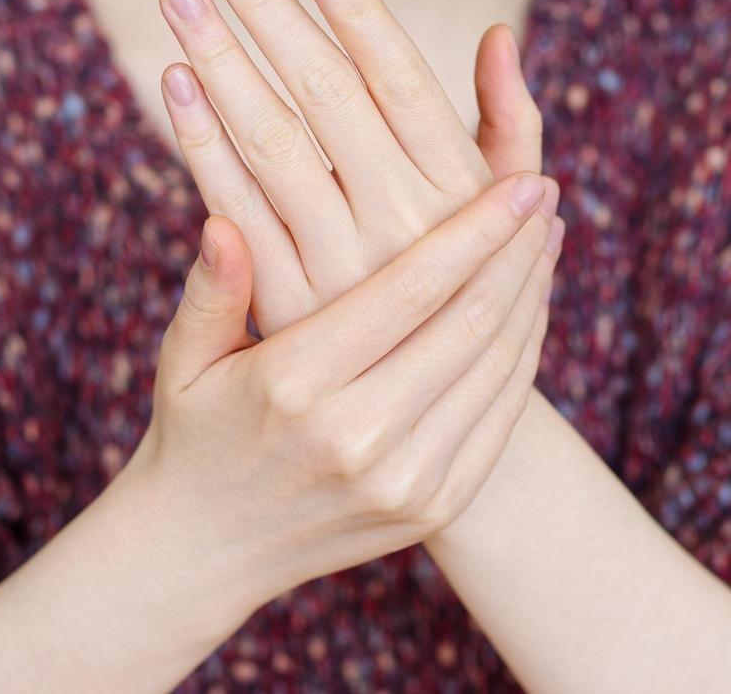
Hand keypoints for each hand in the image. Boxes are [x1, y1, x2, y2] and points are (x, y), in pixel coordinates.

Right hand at [133, 172, 553, 615]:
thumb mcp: (184, 359)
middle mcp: (358, 435)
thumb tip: (223, 223)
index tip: (523, 181)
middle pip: (471, 321)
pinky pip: (501, 417)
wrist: (209, 548)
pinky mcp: (431, 506)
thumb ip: (211, 288)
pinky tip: (530, 310)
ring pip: (497, 366)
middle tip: (546, 194)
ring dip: (532, 295)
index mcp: (295, 383)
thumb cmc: (197, 433)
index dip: (478, 228)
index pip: (414, 288)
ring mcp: (404, 480)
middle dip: (519, 249)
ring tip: (546, 239)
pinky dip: (523, 356)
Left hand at [158, 0, 561, 335]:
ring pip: (272, 145)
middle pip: (326, 95)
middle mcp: (400, 227)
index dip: (358, 11)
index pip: (403, 81)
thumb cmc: (474, 293)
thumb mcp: (507, 215)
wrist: (423, 417)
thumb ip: (510, 127)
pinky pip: (237, 212)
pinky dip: (200, 144)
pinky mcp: (286, 304)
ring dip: (221, 58)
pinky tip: (173, 83)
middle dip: (268, 9)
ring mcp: (337, 268)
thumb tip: (497, 35)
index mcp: (460, 195)